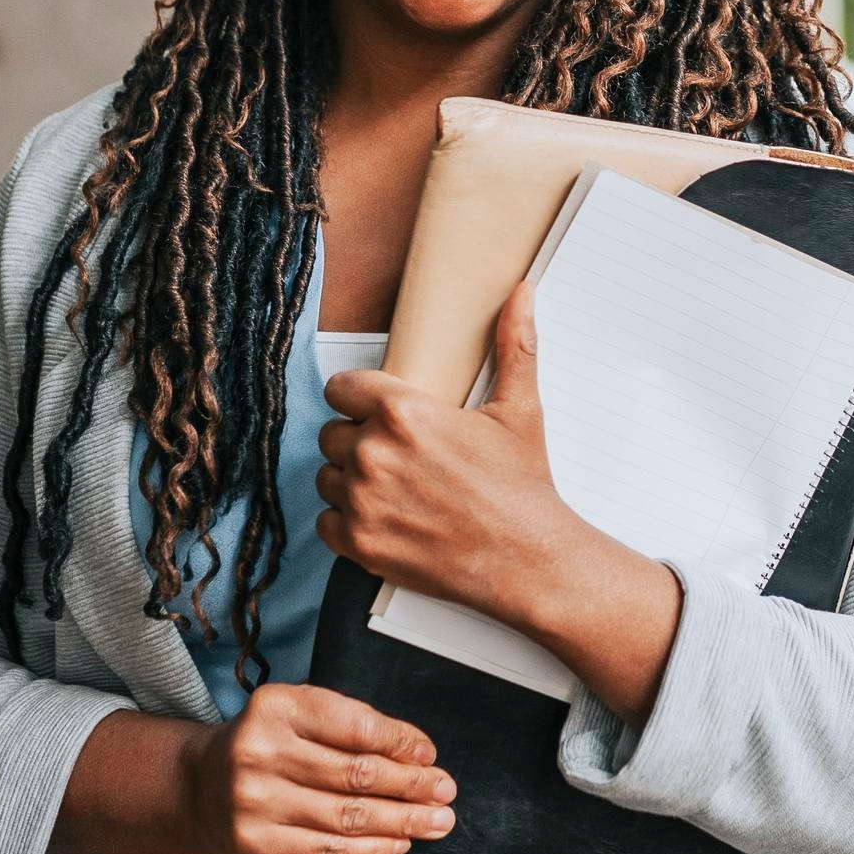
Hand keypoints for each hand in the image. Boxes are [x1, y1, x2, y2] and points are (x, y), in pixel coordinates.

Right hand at [183, 682, 457, 853]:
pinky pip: (328, 849)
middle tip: (445, 791)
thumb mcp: (296, 712)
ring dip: (402, 821)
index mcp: (276, 706)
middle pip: (356, 774)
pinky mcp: (257, 842)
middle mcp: (261, 752)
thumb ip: (348, 723)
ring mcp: (256, 801)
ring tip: (436, 821)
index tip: (429, 754)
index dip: (399, 742)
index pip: (354, 726)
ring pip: (347, 816)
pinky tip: (399, 844)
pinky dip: (371, 849)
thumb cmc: (265, 743)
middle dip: (411, 785)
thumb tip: (416, 754)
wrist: (198, 786)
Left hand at [315, 282, 593, 623]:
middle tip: (400, 459)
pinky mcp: (359, 543)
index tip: (377, 414)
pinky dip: (347, 523)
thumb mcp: (519, 410)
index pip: (340, 388)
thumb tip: (522, 293)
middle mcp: (374, 454)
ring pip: (327, 478)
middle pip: (332, 434)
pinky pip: (325, 522)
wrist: (528, 559)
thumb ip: (512, 345)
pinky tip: (384, 519)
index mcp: (404, 413)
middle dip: (360, 442)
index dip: (358, 400)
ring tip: (394, 490)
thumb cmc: (523, 485)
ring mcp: (362, 501)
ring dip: (351, 483)